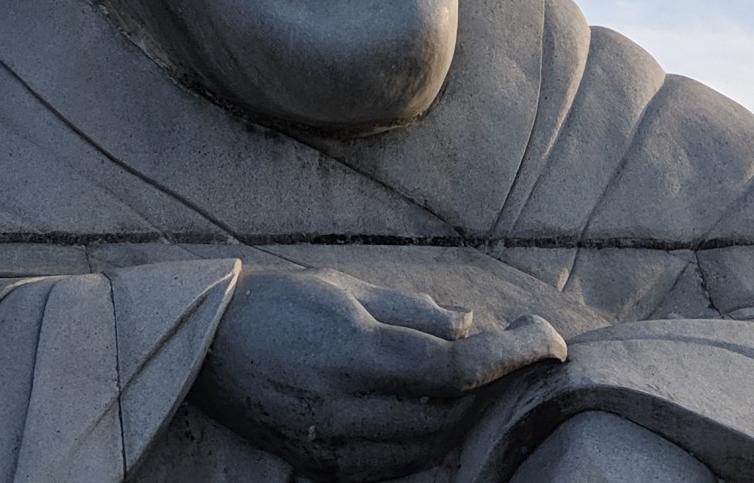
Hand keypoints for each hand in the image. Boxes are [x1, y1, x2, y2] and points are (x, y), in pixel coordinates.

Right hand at [193, 267, 567, 481]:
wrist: (204, 345)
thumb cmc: (276, 301)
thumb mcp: (346, 288)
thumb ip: (414, 315)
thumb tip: (474, 329)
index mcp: (351, 352)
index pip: (456, 369)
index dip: (513, 355)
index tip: (549, 339)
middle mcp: (344, 408)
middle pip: (450, 412)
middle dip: (496, 381)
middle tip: (522, 349)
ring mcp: (334, 446)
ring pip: (430, 445)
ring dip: (466, 412)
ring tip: (482, 375)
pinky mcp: (325, 467)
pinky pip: (398, 463)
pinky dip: (429, 438)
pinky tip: (436, 408)